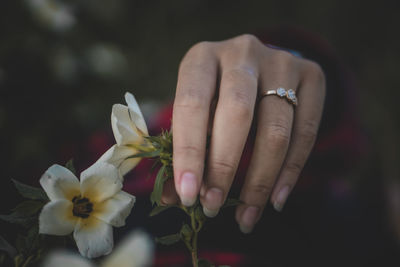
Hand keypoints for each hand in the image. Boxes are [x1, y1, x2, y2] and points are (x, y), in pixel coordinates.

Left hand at [167, 34, 325, 232]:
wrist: (260, 68)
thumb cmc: (217, 95)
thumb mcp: (195, 112)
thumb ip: (183, 150)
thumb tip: (174, 199)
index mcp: (202, 57)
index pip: (192, 104)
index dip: (188, 152)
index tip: (188, 194)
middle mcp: (242, 53)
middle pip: (237, 114)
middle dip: (224, 168)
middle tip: (212, 206)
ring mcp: (281, 61)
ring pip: (275, 129)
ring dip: (259, 180)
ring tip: (245, 215)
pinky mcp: (312, 74)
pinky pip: (306, 132)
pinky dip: (290, 172)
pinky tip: (275, 200)